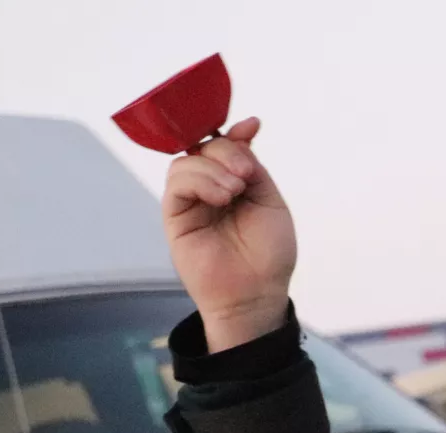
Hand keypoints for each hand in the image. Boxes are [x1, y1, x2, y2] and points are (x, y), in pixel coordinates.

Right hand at [163, 116, 296, 351]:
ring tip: (236, 191)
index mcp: (234, 184)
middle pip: (204, 149)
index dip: (233, 134)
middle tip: (245, 175)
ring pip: (186, 163)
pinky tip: (222, 197)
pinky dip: (199, 181)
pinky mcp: (175, 217)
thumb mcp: (270, 201)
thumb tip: (246, 127)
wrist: (257, 292)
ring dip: (213, 169)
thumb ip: (254, 166)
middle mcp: (209, 190)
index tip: (251, 126)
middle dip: (227, 152)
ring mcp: (191, 203)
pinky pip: (176, 184)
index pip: (224, 147)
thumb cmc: (269, 253)